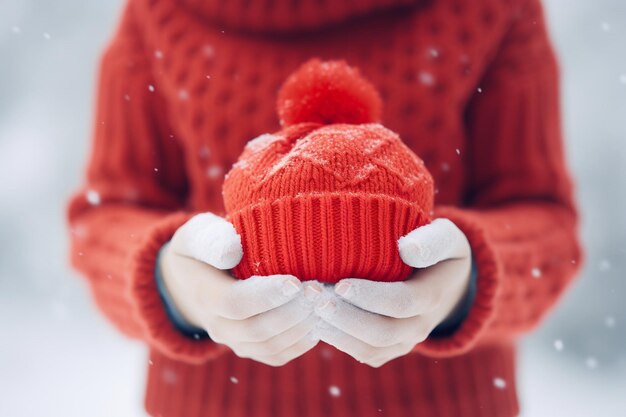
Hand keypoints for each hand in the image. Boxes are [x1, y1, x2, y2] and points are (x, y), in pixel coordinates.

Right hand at [160, 212, 319, 365]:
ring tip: (322, 303)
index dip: (268, 296)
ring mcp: (232, 341)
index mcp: (204, 295)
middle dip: (292, 312)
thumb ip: (212, 240)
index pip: (236, 303)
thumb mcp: (198, 235)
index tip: (296, 281)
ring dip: (301, 327)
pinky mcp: (249, 349)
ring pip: (269, 346)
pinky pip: (276, 356)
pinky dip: (300, 343)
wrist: (190, 281)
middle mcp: (216, 325)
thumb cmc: (202, 249)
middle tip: (318, 291)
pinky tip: (318, 322)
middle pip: (257, 330)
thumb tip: (233, 251)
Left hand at [315, 218, 471, 366]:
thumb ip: (432, 241)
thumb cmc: (438, 251)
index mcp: (432, 296)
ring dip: (338, 334)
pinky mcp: (392, 348)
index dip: (369, 296)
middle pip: (382, 332)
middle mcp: (420, 325)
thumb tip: (407, 250)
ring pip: (370, 350)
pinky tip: (319, 323)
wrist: (448, 283)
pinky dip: (341, 342)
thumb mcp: (445, 238)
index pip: (401, 302)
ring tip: (312, 313)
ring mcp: (406, 341)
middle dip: (346, 318)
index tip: (340, 284)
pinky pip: (366, 354)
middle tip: (316, 300)